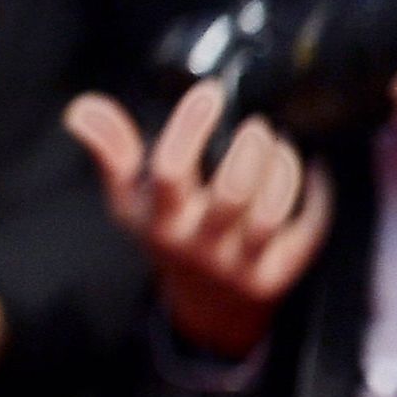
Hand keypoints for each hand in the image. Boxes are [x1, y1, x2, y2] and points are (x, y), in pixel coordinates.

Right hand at [64, 80, 342, 361]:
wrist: (208, 303)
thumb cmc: (170, 235)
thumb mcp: (131, 200)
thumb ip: (111, 151)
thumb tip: (82, 109)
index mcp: (159, 221)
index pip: (169, 171)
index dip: (191, 126)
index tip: (209, 93)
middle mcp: (198, 245)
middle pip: (232, 191)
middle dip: (252, 146)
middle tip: (256, 126)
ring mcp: (239, 262)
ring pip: (272, 210)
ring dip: (283, 166)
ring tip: (279, 144)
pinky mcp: (278, 271)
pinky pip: (307, 225)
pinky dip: (314, 189)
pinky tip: (308, 168)